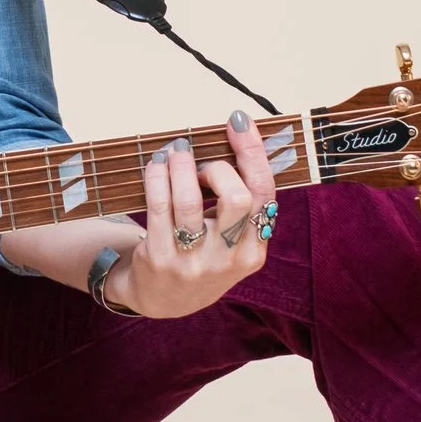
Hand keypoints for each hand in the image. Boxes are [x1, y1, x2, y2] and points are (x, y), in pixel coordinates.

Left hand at [103, 116, 278, 320]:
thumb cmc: (201, 256)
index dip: (253, 153)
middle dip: (217, 167)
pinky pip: (159, 207)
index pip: (264, 194)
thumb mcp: (231, 243)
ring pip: (190, 200)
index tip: (238, 122)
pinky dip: (157, 177)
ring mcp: (193, 262)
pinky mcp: (160, 258)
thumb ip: (240, 205)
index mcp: (254, 252)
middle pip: (236, 197)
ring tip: (175, 152)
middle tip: (201, 162)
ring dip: (181, 166)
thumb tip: (240, 140)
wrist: (161, 299)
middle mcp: (228, 260)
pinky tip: (156, 166)